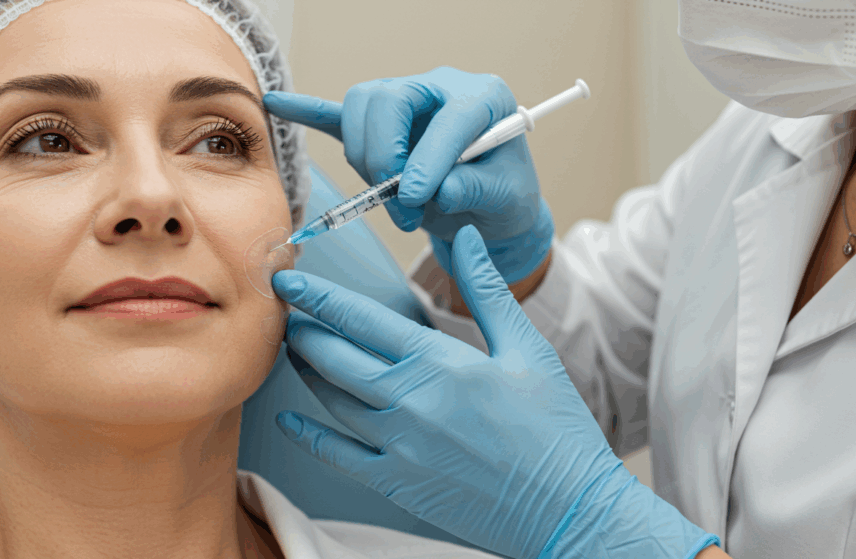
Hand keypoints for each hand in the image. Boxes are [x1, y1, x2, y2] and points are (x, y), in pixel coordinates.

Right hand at [264, 67, 553, 283]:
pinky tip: (279, 103)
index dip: (430, 155)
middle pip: (390, 99)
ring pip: (362, 110)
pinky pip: (338, 115)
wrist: (490, 208)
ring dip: (366, 159)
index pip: (451, 114)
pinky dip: (309, 112)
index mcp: (482, 98)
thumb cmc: (503, 197)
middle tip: (402, 204)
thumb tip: (436, 190)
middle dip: (386, 155)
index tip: (417, 194)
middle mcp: (439, 90)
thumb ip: (475, 191)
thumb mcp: (506, 199)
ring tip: (392, 203)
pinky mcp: (381, 129)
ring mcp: (406, 104)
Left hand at [271, 225, 717, 558]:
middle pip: (334, 357)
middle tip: (286, 313)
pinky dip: (308, 434)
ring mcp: (399, 447)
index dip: (318, 297)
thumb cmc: (554, 427)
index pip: (360, 319)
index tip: (289, 280)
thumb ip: (487, 290)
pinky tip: (291, 419)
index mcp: (440, 363)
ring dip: (306, 372)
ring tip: (295, 351)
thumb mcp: (527, 349)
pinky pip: (337, 455)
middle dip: (303, 330)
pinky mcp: (397, 485)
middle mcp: (410, 403)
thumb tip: (466, 237)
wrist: (568, 509)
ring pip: (331, 400)